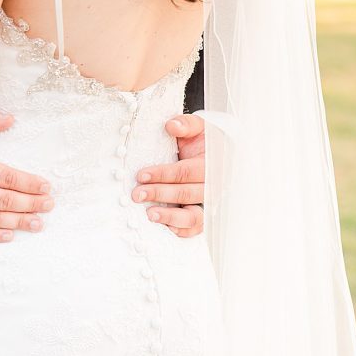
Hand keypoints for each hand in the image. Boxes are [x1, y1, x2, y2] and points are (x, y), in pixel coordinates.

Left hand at [133, 113, 204, 237]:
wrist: (218, 152)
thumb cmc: (203, 140)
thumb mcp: (199, 127)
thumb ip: (186, 124)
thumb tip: (171, 125)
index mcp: (212, 164)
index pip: (186, 171)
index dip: (163, 174)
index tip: (141, 175)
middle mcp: (214, 186)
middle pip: (186, 193)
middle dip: (160, 194)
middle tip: (136, 194)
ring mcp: (210, 202)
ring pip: (194, 215)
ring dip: (171, 217)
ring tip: (150, 215)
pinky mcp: (205, 214)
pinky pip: (197, 228)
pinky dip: (184, 231)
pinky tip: (166, 228)